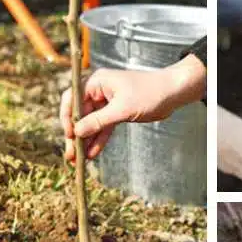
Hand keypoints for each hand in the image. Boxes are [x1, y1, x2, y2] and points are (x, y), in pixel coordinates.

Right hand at [60, 55, 204, 161]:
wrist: (173, 93)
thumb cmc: (149, 93)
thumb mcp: (122, 109)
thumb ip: (98, 121)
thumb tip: (77, 132)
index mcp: (96, 82)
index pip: (72, 99)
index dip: (68, 118)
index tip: (69, 135)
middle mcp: (99, 90)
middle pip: (80, 114)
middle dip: (76, 135)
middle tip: (71, 154)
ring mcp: (107, 102)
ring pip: (92, 123)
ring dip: (86, 140)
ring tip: (79, 159)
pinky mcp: (117, 112)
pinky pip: (104, 127)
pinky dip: (99, 139)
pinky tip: (92, 153)